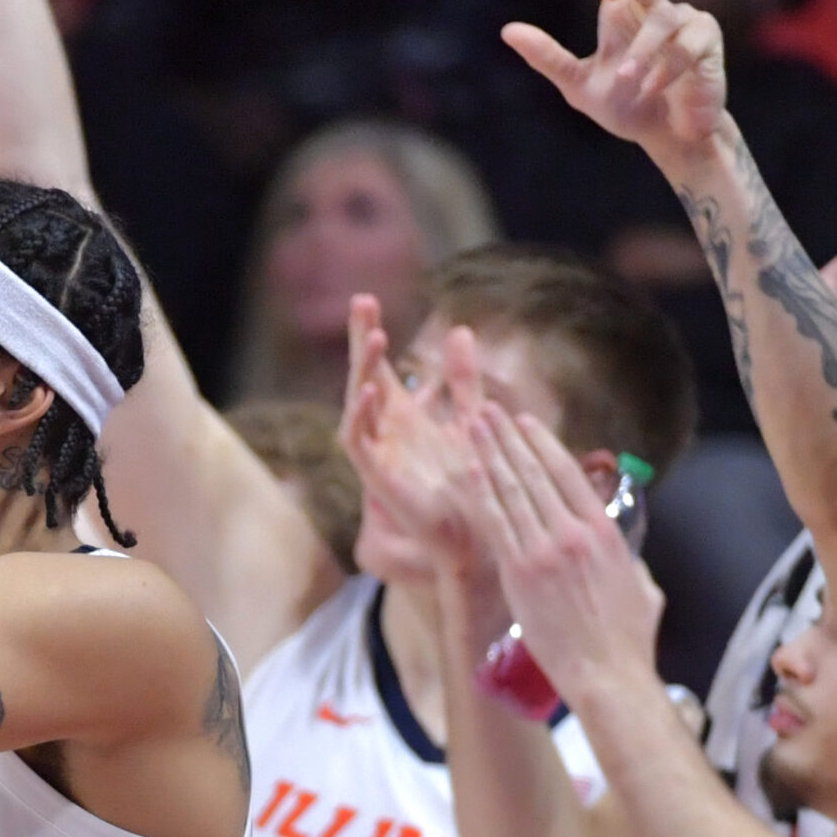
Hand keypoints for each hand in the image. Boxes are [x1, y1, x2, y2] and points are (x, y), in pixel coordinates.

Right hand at [335, 295, 487, 556]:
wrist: (479, 537)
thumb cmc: (471, 485)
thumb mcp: (471, 417)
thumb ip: (462, 379)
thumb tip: (460, 331)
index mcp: (402, 417)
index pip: (378, 367)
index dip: (370, 335)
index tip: (368, 299)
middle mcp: (385, 432)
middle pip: (364, 376)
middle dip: (362, 340)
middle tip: (362, 301)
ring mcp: (378, 453)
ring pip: (357, 404)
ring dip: (364, 370)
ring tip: (376, 337)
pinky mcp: (378, 478)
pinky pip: (358, 443)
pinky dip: (360, 416)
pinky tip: (372, 390)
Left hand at [468, 405, 663, 691]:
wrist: (607, 676)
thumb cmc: (628, 642)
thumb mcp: (643, 588)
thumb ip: (629, 562)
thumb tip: (623, 555)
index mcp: (604, 532)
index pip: (568, 473)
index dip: (542, 444)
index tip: (524, 423)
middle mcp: (573, 533)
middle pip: (534, 473)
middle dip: (508, 438)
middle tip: (488, 411)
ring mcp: (544, 551)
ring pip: (512, 491)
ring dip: (489, 455)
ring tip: (473, 427)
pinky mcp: (520, 572)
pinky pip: (495, 523)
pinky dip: (480, 494)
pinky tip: (468, 471)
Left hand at [500, 0, 728, 158]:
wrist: (667, 137)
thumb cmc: (625, 106)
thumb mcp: (577, 84)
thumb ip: (546, 57)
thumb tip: (507, 30)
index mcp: (625, 11)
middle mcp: (657, 8)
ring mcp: (685, 21)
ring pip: (661, 23)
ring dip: (641, 55)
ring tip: (627, 80)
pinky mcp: (707, 41)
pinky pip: (683, 48)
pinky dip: (663, 70)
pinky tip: (652, 87)